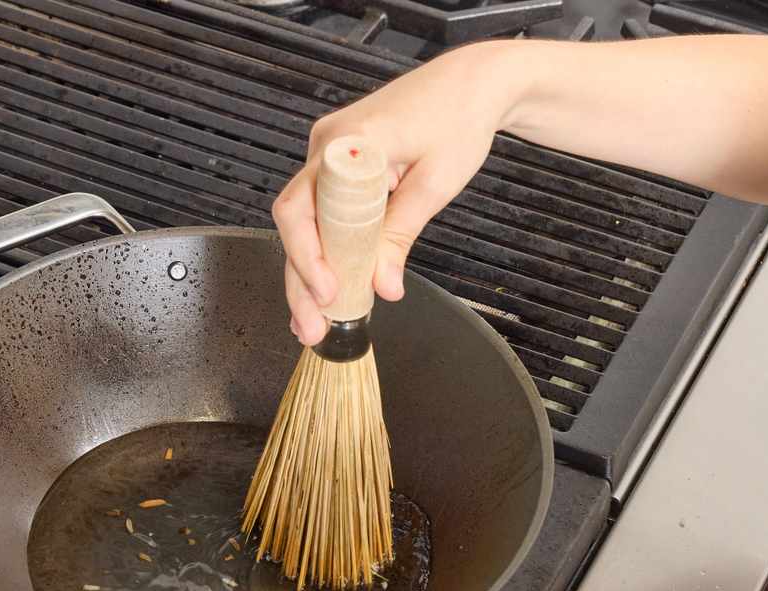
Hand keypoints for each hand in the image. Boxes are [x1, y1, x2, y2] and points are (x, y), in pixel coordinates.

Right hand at [272, 41, 516, 344]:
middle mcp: (327, 145)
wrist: (471, 83)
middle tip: (311, 329)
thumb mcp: (434, 183)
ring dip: (309, 272)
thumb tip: (383, 288)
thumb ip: (401, 235)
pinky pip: (321, 211)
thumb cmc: (459, 119)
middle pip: (295, 223)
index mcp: (348, 143)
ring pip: (305, 222)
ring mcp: (328, 153)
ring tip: (316, 322)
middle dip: (301, 281)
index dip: (307, 256)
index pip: (301, 208)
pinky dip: (325, 249)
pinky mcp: (338, 164)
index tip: (327, 293)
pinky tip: (326, 288)